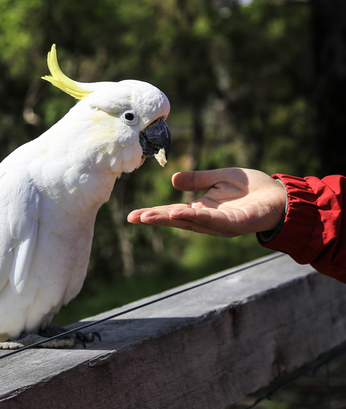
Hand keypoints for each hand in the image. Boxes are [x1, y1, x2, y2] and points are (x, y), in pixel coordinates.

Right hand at [127, 168, 286, 237]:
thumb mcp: (218, 178)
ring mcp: (220, 224)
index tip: (134, 215)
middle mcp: (207, 221)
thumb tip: (173, 181)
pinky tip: (179, 212)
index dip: (154, 213)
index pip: (173, 213)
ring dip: (169, 219)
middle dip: (155, 219)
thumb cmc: (252, 188)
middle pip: (176, 220)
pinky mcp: (235, 224)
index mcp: (202, 210)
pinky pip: (212, 221)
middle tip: (133, 218)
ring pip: (190, 223)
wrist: (281, 195)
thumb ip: (198, 179)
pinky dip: (195, 217)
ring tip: (148, 216)